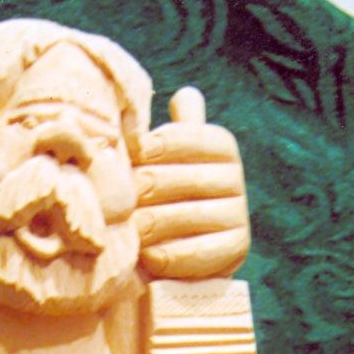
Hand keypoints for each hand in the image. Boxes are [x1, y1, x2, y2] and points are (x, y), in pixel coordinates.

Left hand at [133, 86, 249, 279]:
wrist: (182, 258)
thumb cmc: (162, 201)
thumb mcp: (162, 163)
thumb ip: (166, 136)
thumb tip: (186, 94)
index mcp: (219, 145)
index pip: (177, 139)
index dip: (145, 152)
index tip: (122, 164)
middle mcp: (235, 176)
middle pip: (175, 179)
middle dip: (139, 195)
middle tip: (114, 208)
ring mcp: (239, 213)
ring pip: (182, 216)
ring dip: (147, 229)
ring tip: (126, 234)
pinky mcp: (238, 248)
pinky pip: (196, 251)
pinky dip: (167, 257)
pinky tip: (148, 258)